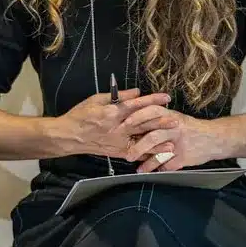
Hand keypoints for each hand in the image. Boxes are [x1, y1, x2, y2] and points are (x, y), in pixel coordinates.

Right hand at [56, 89, 175, 157]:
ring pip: (140, 139)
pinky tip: (158, 154)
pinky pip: (135, 152)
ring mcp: (117, 141)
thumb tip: (136, 92)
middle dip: (160, 121)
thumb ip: (118, 96)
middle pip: (142, 123)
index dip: (152, 100)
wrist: (69, 135)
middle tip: (176, 119)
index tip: (166, 97)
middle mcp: (116, 127)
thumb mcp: (96, 99)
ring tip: (172, 139)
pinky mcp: (117, 151)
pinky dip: (147, 153)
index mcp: (111, 112)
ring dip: (157, 139)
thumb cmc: (80, 115)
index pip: (135, 104)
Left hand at [121, 108, 226, 172]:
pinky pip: (167, 164)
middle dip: (137, 148)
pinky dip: (157, 169)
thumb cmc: (191, 128)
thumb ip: (158, 119)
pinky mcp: (185, 157)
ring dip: (146, 163)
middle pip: (153, 137)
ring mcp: (180, 143)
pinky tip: (151, 172)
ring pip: (159, 153)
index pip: (152, 112)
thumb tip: (133, 121)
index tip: (125, 124)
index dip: (138, 117)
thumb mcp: (176, 118)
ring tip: (138, 169)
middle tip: (127, 156)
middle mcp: (175, 128)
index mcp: (171, 116)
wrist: (216, 138)